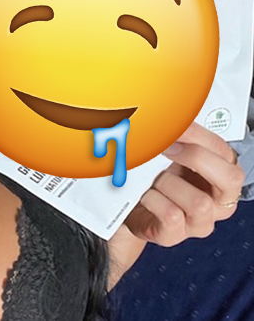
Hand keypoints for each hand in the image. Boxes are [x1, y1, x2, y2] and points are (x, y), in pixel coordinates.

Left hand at [124, 122, 244, 246]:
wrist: (124, 209)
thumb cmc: (150, 179)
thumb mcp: (166, 155)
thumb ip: (174, 137)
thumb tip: (167, 118)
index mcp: (220, 175)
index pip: (224, 151)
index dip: (197, 135)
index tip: (172, 127)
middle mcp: (218, 201)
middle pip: (230, 178)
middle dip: (195, 158)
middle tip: (167, 149)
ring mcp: (200, 221)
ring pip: (200, 202)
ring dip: (169, 184)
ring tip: (153, 182)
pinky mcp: (175, 235)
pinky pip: (173, 216)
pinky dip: (154, 201)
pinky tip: (145, 196)